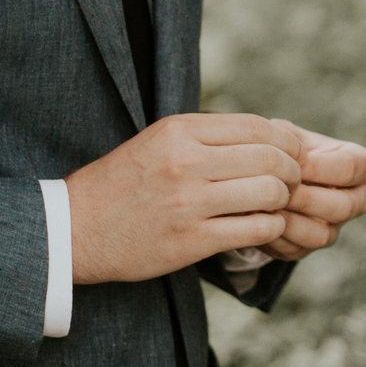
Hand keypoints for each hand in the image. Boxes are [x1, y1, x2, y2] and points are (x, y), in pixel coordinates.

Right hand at [67, 112, 304, 283]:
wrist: (73, 230)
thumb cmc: (122, 184)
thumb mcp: (158, 142)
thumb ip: (206, 136)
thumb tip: (267, 133)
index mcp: (179, 131)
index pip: (256, 126)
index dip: (286, 141)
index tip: (291, 153)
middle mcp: (186, 162)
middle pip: (270, 158)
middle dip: (292, 171)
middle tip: (290, 182)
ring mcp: (189, 202)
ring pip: (270, 193)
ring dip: (283, 201)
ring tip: (274, 206)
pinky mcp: (192, 240)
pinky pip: (256, 229)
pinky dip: (270, 228)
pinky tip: (261, 228)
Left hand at [259, 127, 365, 259]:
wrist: (273, 177)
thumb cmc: (286, 150)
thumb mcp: (289, 136)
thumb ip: (287, 139)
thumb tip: (280, 152)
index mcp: (361, 166)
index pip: (349, 169)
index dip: (317, 167)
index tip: (287, 161)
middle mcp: (356, 200)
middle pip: (342, 207)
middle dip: (305, 198)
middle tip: (274, 188)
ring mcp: (335, 228)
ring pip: (322, 235)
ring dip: (290, 222)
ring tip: (263, 206)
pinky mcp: (309, 248)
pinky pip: (297, 250)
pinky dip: (275, 237)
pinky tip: (257, 222)